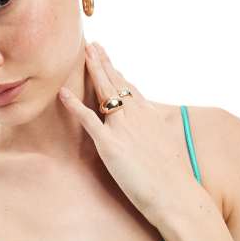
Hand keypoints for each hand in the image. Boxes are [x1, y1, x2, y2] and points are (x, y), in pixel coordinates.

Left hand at [58, 41, 200, 225]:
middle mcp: (137, 116)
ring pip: (105, 91)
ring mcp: (123, 128)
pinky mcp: (110, 145)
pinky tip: (62, 92)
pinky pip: (88, 119)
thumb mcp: (168, 150)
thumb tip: (155, 139)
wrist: (176, 195)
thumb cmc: (174, 180)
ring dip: (92, 70)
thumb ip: (158, 138)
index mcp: (151, 117)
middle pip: (117, 83)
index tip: (111, 61)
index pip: (132, 89)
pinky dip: (74, 104)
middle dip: (103, 62)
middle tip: (93, 45)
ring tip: (83, 53)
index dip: (119, 74)